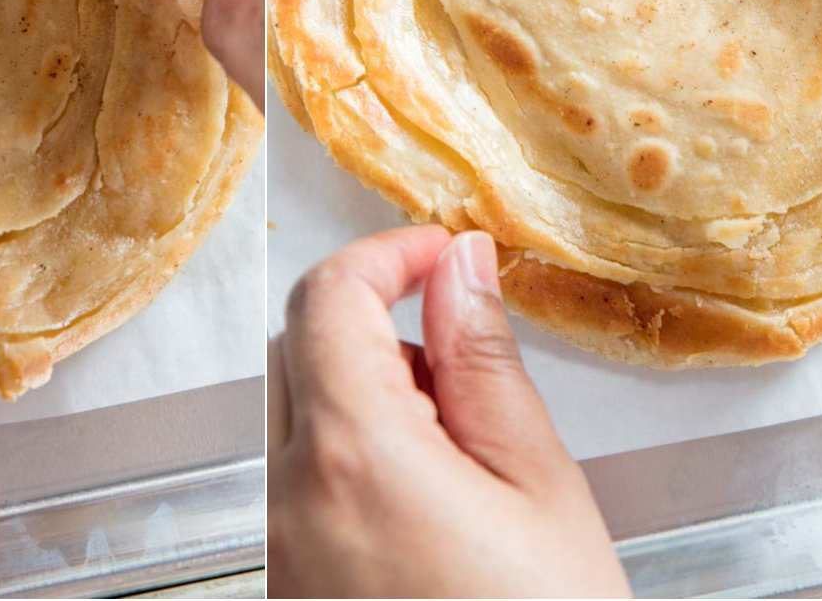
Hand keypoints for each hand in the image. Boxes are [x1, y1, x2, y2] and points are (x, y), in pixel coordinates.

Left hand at [268, 226, 629, 598]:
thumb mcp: (540, 487)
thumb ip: (485, 363)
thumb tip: (459, 268)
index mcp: (354, 456)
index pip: (328, 297)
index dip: (386, 255)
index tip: (436, 254)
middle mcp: (291, 502)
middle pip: (295, 349)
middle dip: (370, 327)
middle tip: (460, 364)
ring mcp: (281, 550)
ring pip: (293, 418)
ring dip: (359, 399)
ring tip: (458, 456)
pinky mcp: (288, 586)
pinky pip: (295, 487)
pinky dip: (346, 463)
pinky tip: (426, 507)